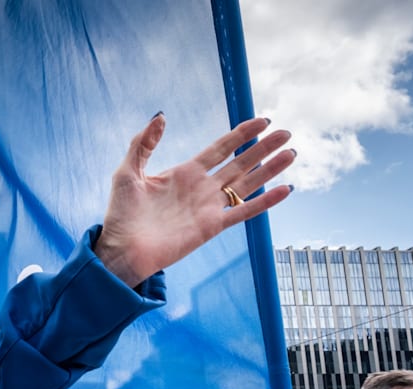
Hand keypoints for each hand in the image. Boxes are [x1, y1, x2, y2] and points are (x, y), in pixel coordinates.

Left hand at [96, 114, 294, 286]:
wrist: (122, 249)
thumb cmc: (121, 214)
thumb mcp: (128, 171)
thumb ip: (143, 143)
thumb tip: (161, 116)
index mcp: (184, 173)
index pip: (220, 148)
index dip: (241, 134)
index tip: (262, 120)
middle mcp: (201, 188)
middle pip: (240, 162)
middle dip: (263, 147)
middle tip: (286, 133)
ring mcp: (209, 207)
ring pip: (247, 184)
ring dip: (270, 169)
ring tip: (291, 153)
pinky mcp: (212, 226)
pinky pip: (244, 211)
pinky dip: (266, 202)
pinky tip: (285, 189)